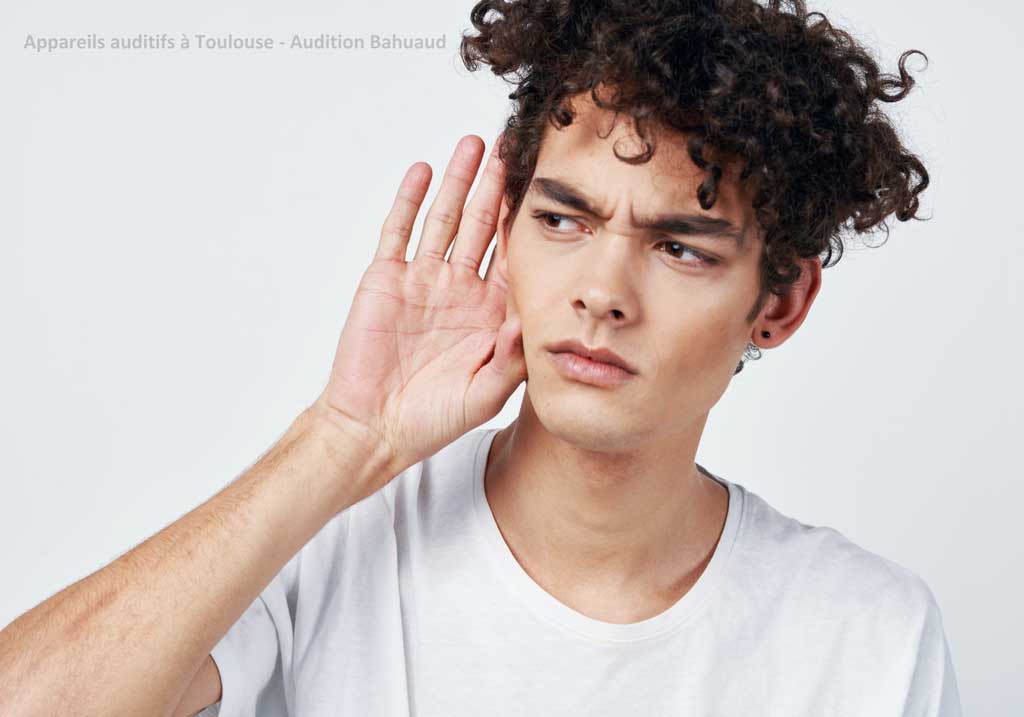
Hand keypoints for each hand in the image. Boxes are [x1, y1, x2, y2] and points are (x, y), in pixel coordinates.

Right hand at [312, 134, 525, 484]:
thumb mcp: (486, 393)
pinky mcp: (387, 278)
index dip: (528, 223)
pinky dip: (410, 201)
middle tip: (514, 146)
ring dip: (459, 182)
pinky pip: (399, 231)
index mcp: (490, 312)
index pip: (515, 256)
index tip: (548, 188)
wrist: (374, 427)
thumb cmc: (433, 417)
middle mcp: (460, 289)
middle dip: (497, 186)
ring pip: (445, 219)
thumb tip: (533, 317)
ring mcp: (423, 280)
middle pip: (483, 226)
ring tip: (474, 144)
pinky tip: (424, 172)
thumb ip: (512, 357)